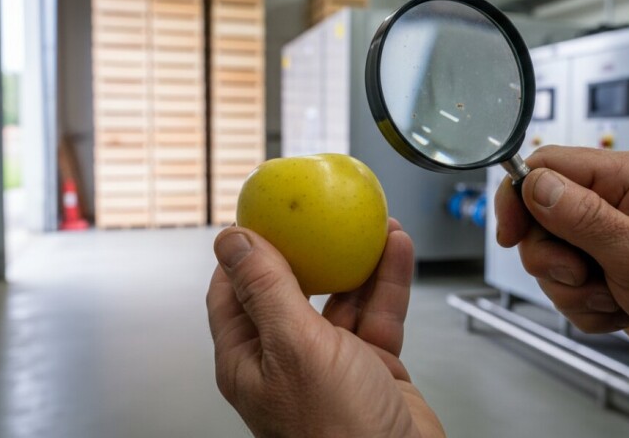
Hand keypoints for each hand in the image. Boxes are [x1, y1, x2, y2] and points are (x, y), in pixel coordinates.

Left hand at [207, 219, 444, 436]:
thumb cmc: (336, 431)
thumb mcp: (294, 346)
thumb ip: (266, 289)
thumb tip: (232, 239)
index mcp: (250, 358)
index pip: (232, 292)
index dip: (245, 251)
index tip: (262, 215)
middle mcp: (287, 359)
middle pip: (292, 288)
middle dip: (310, 248)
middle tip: (321, 212)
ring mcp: (331, 363)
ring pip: (342, 298)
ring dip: (359, 260)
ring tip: (374, 223)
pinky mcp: (371, 366)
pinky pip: (378, 314)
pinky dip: (388, 282)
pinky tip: (396, 250)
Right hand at [495, 146, 628, 397]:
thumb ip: (583, 217)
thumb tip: (534, 184)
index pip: (548, 166)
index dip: (520, 198)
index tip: (511, 234)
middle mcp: (615, 201)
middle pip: (540, 216)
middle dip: (552, 257)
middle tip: (582, 275)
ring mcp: (607, 237)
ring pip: (549, 256)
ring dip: (572, 288)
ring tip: (611, 296)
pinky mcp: (603, 268)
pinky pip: (565, 285)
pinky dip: (584, 306)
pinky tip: (618, 308)